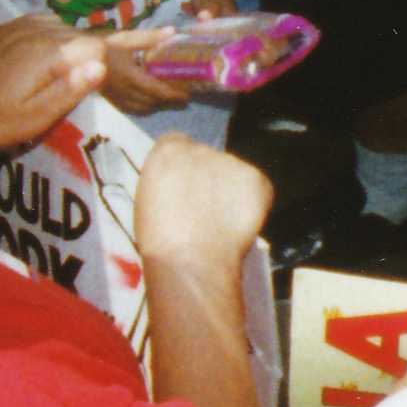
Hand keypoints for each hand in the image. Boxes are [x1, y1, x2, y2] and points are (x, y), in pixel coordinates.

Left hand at [0, 9, 105, 166]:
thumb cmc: (1, 121)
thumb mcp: (39, 117)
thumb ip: (70, 90)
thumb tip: (101, 67)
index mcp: (45, 52)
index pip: (96, 45)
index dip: (100, 66)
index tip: (90, 86)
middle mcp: (34, 30)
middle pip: (81, 35)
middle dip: (85, 58)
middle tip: (72, 85)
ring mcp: (19, 24)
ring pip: (64, 27)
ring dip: (68, 48)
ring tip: (57, 75)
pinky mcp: (8, 27)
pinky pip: (44, 23)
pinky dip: (50, 38)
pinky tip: (42, 59)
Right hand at [130, 135, 272, 268]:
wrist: (191, 261)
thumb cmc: (161, 241)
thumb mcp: (149, 198)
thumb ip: (167, 180)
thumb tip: (181, 184)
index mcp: (168, 149)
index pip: (179, 145)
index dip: (184, 170)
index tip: (185, 190)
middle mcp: (201, 148)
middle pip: (208, 158)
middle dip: (209, 179)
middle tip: (204, 212)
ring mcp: (232, 162)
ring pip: (233, 173)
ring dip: (230, 192)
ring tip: (221, 224)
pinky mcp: (257, 179)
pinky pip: (256, 188)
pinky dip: (252, 205)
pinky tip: (237, 225)